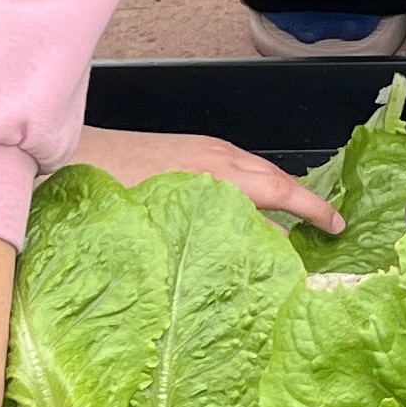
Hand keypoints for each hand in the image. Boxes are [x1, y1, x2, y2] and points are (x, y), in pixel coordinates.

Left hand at [71, 125, 346, 233]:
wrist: (69, 157)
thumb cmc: (110, 194)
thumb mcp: (166, 231)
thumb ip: (214, 243)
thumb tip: (253, 258)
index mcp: (216, 177)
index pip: (281, 193)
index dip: (313, 211)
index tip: (337, 227)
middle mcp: (216, 157)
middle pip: (276, 177)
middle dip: (305, 200)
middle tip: (327, 226)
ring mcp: (201, 149)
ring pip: (256, 170)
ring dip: (279, 192)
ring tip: (293, 220)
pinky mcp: (186, 148)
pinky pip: (235, 165)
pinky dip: (253, 184)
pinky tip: (244, 206)